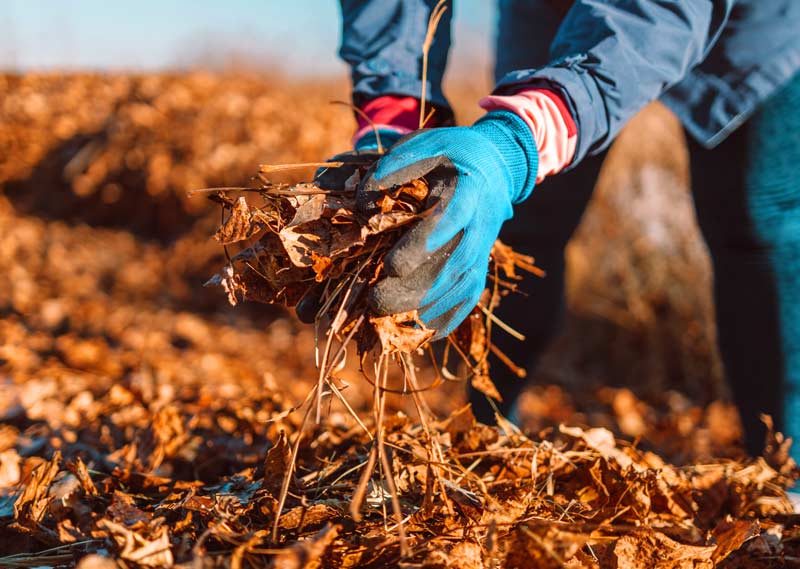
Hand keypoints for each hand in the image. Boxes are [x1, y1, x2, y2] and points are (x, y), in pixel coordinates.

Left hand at [360, 110, 538, 338]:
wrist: (498, 165)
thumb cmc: (454, 154)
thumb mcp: (427, 144)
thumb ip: (395, 166)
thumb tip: (362, 200)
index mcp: (468, 192)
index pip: (448, 223)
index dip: (422, 247)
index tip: (391, 266)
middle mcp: (481, 226)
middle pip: (452, 265)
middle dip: (416, 288)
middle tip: (377, 303)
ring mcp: (483, 249)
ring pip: (460, 286)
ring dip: (427, 307)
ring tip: (389, 321)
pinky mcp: (481, 263)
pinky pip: (470, 296)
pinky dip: (451, 317)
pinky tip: (425, 334)